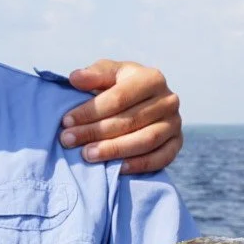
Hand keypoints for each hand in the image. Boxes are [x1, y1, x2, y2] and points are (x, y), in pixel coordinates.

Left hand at [61, 60, 182, 174]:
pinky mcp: (177, 143)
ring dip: (114, 150)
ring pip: (145, 140)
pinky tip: (117, 169)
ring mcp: (175, 123)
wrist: (143, 103)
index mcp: (152, 78)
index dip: (90, 111)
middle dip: (96, 132)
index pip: (118, 97)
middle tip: (69, 140)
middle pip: (130, 120)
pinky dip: (140, 165)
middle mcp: (168, 100)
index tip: (66, 121)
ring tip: (87, 155)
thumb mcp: (108, 74)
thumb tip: (75, 78)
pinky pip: (161, 158)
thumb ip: (93, 75)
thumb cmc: (120, 87)